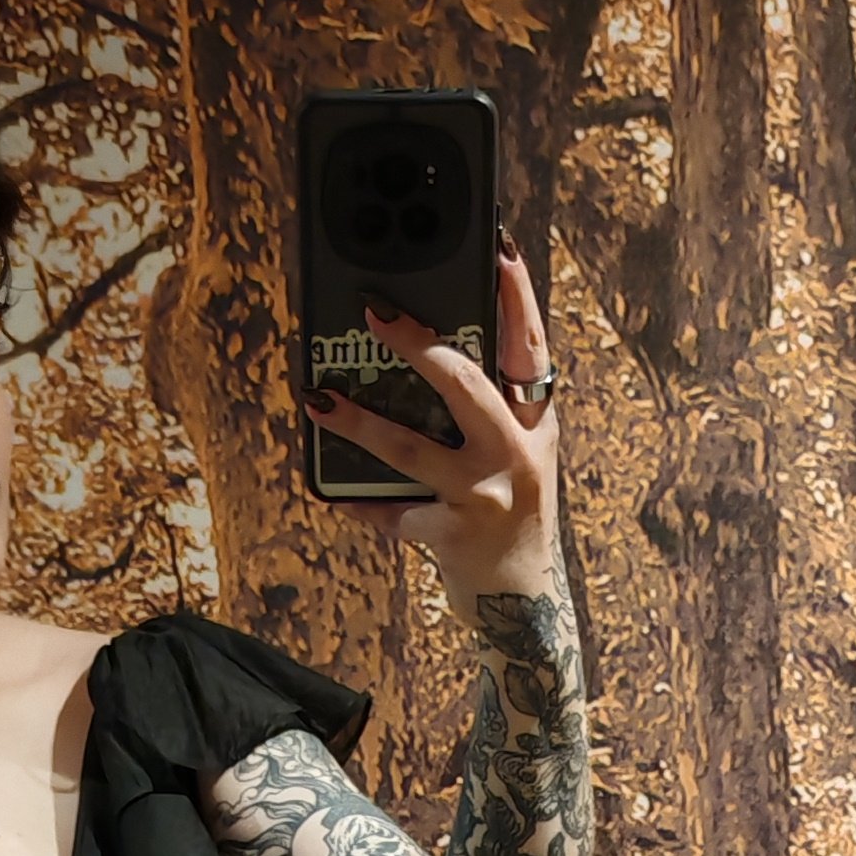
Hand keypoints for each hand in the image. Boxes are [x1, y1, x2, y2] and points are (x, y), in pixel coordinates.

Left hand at [305, 242, 559, 606]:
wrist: (523, 603)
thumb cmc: (511, 516)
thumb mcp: (520, 457)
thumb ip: (493, 411)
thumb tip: (429, 354)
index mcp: (537, 424)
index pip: (529, 348)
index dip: (517, 299)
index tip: (498, 251)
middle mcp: (517, 453)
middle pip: (466, 384)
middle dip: (418, 345)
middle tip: (376, 313)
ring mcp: (484, 495)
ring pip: (411, 448)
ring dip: (359, 421)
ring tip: (319, 398)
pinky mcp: (452, 535)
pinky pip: (392, 512)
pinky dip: (359, 502)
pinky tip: (331, 491)